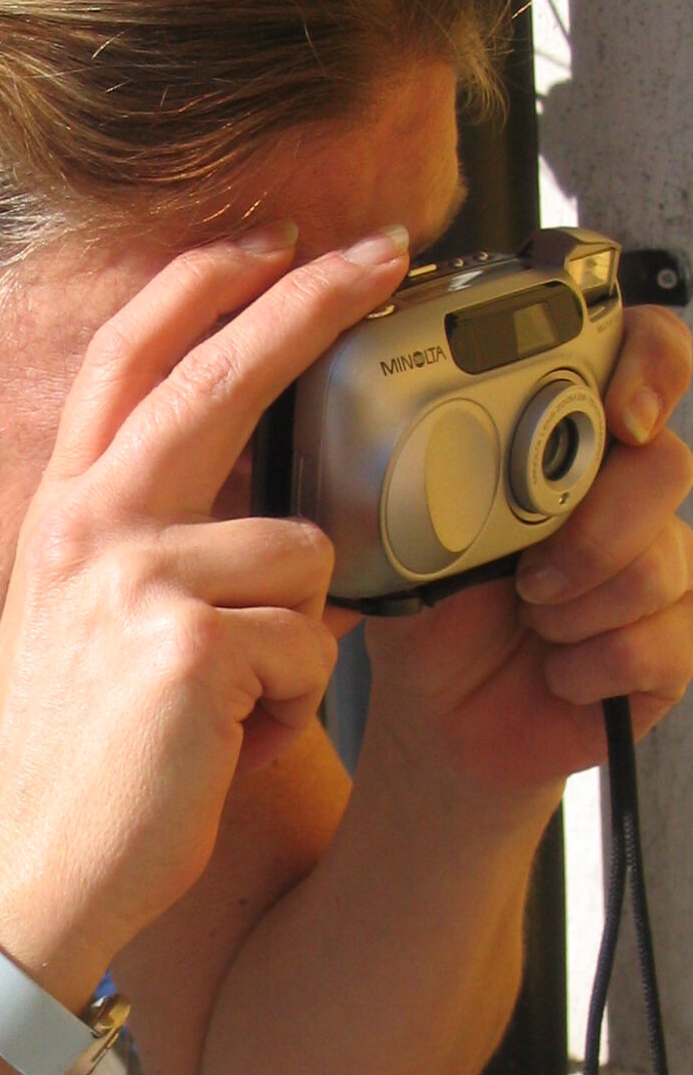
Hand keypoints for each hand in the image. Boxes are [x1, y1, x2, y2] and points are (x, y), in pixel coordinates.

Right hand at [0, 227, 414, 1006]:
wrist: (24, 868)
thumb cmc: (67, 760)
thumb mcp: (83, 623)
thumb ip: (147, 547)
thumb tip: (262, 514)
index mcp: (65, 513)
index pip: (128, 360)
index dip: (197, 287)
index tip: (265, 243)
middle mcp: (91, 523)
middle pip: (217, 376)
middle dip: (307, 301)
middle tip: (381, 252)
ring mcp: (137, 577)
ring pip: (302, 557)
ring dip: (294, 641)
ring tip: (228, 708)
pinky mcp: (191, 643)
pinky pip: (310, 646)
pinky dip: (289, 708)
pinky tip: (226, 745)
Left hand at [365, 304, 692, 794]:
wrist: (438, 714)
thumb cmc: (429, 617)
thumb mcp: (408, 537)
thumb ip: (431, 476)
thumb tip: (429, 436)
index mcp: (565, 451)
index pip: (645, 360)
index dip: (652, 365)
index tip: (620, 415)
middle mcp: (623, 498)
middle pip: (664, 465)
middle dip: (590, 528)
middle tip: (525, 576)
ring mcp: (656, 570)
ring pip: (662, 561)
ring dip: (576, 607)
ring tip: (529, 622)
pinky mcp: (670, 646)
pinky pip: (666, 640)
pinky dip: (591, 664)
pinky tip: (555, 670)